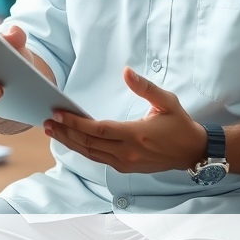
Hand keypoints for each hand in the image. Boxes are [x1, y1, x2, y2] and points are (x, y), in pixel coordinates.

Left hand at [42, 67, 207, 173]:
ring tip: (51, 131)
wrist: (193, 152)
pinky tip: (70, 140)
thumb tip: (126, 72)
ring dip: (69, 142)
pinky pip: (98, 159)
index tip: (57, 114)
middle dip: (65, 132)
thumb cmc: (179, 124)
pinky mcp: (125, 167)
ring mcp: (125, 162)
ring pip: (90, 153)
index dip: (75, 123)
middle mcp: (127, 152)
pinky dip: (81, 149)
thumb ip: (145, 87)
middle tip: (46, 121)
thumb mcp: (167, 101)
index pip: (97, 130)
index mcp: (136, 135)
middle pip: (88, 143)